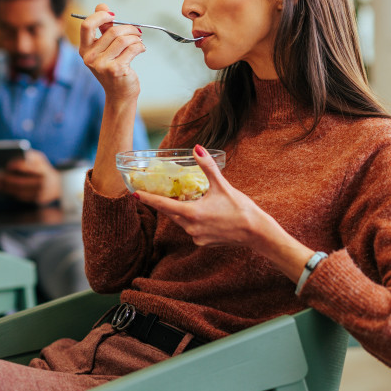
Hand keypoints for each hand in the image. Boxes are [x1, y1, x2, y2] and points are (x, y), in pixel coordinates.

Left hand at [0, 149, 60, 204]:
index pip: (27, 168)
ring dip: (7, 188)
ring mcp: (40, 193)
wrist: (58, 184)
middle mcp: (42, 183)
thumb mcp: (39, 158)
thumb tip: (13, 159)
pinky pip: (22, 197)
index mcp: (43, 170)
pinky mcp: (37, 200)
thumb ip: (29, 155)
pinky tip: (5, 189)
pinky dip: (12, 193)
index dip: (16, 166)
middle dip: (7, 180)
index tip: (7, 166)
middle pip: (21, 182)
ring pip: (20, 191)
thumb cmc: (43, 168)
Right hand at [78, 5, 145, 102]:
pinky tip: (141, 49)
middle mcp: (90, 57)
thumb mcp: (104, 49)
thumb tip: (102, 5)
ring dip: (135, 37)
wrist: (119, 94)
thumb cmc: (113, 69)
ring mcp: (102, 64)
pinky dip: (140, 46)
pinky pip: (132, 49)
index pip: (87, 25)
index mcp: (84, 49)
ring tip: (139, 40)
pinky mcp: (116, 69)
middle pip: (111, 31)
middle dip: (128, 28)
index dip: (100, 16)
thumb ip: (103, 28)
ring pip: (123, 39)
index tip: (113, 15)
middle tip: (137, 31)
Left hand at [134, 145, 269, 249]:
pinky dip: (191, 219)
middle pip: (170, 213)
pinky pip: (191, 229)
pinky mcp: (202, 242)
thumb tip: (196, 148)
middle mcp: (190, 227)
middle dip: (163, 202)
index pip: (162, 205)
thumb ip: (207, 166)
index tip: (134, 194)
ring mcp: (196, 237)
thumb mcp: (222, 185)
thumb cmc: (240, 208)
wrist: (255, 232)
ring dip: (180, 210)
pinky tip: (202, 212)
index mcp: (192, 213)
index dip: (147, 198)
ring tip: (184, 199)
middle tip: (154, 191)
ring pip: (180, 221)